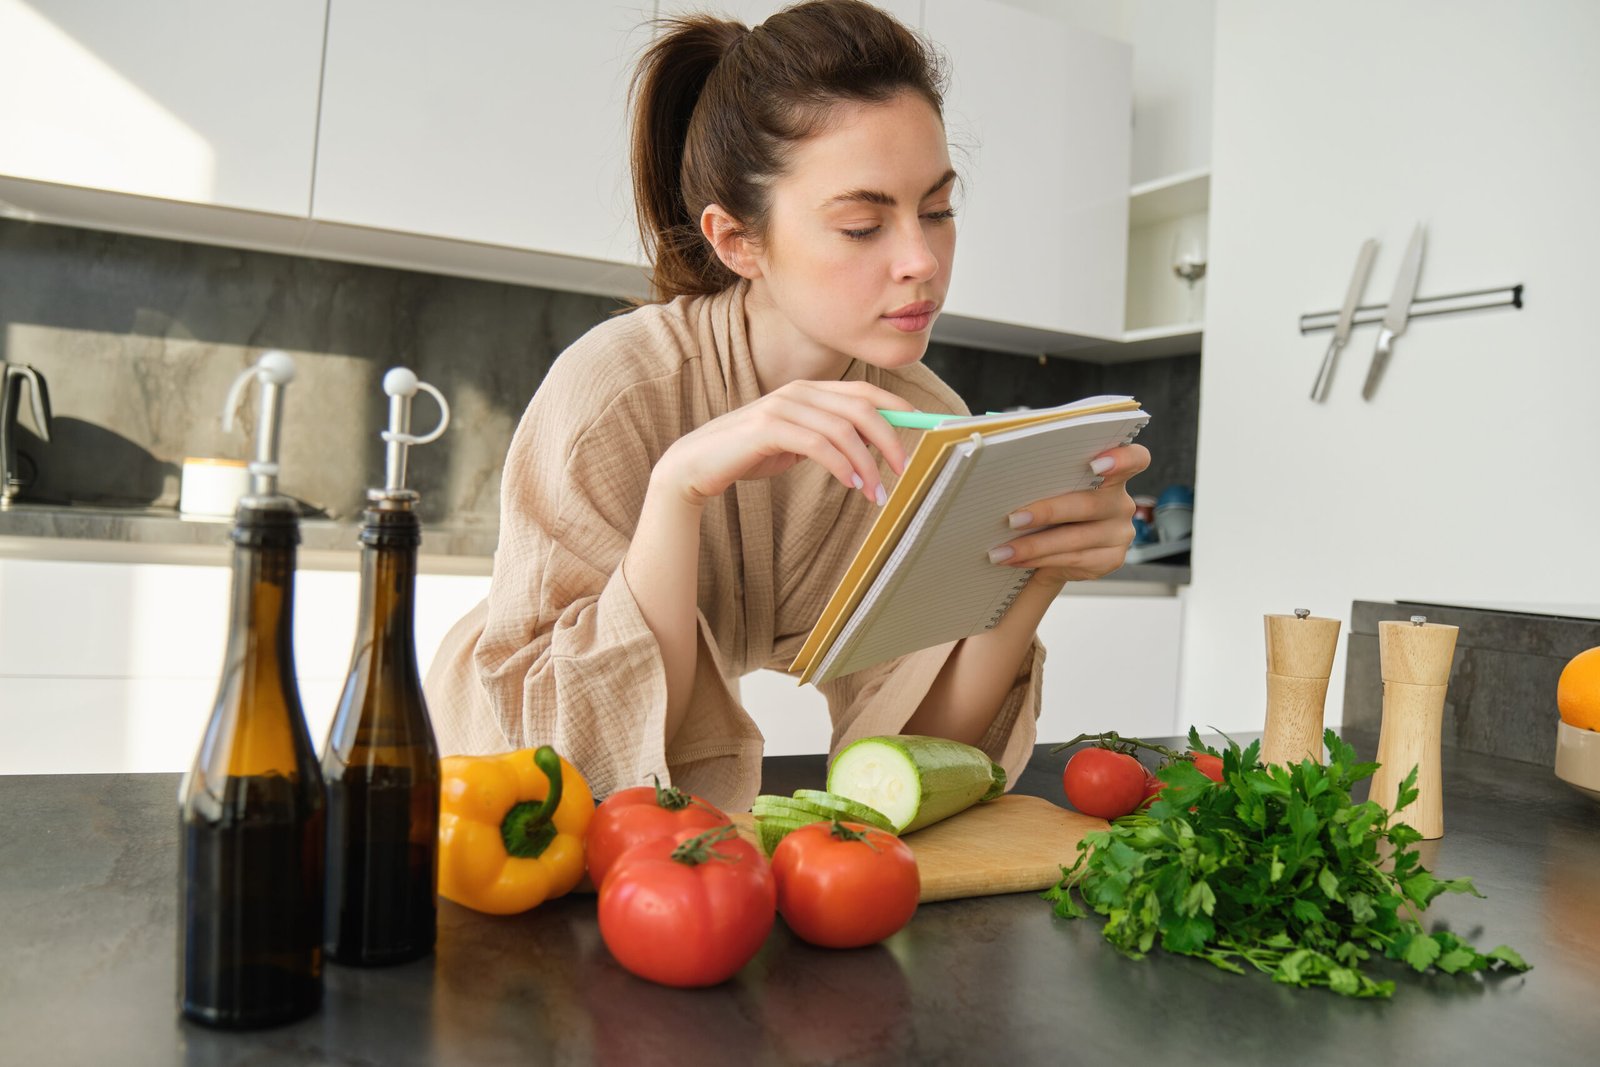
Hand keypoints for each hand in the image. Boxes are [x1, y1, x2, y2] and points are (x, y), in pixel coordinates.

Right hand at [654, 380, 912, 507]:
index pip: (866, 393)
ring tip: (876, 492)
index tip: (925, 435)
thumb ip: (828, 438)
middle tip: (906, 471)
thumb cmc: (748, 455)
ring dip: (867, 462)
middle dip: (892, 439)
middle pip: (864, 407)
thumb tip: (869, 448)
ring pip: (845, 428)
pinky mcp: (767, 427)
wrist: (697, 465)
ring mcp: (782, 406)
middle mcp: (799, 392)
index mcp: (809, 391)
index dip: (900, 411)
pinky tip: (851, 484)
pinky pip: (818, 444)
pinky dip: (842, 465)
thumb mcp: (796, 443)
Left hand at [985, 443, 1151, 585]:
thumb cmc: (1049, 502)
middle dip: (1048, 512)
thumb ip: (1040, 465)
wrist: (1053, 544)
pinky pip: (1073, 561)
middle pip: (1090, 505)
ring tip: (1000, 551)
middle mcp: (1121, 503)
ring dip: (1034, 546)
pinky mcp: (1110, 560)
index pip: (1135, 459)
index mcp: (1112, 474)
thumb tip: (995, 446)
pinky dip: (1040, 561)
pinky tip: (1016, 560)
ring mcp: (1119, 534)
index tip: (1095, 464)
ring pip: (1077, 540)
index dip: (1122, 459)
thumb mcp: (1047, 481)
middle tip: (1011, 519)